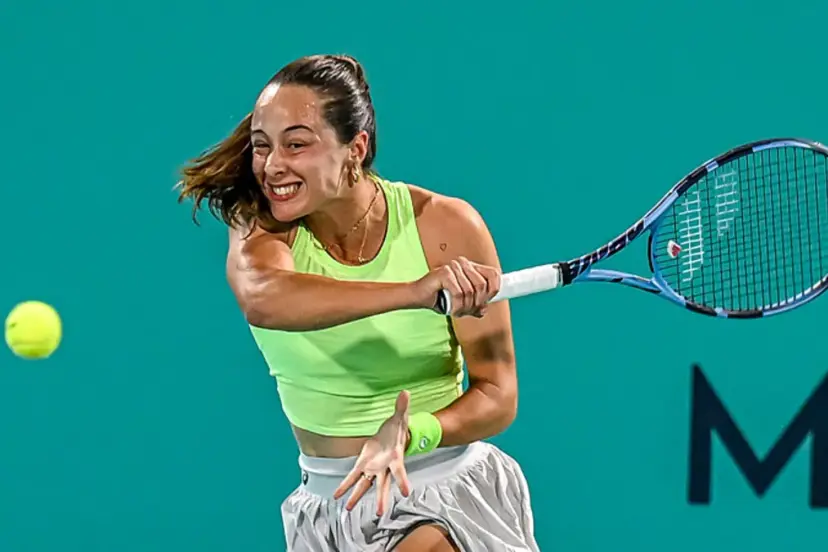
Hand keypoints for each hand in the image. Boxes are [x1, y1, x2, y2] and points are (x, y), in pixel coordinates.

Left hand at [333, 390, 412, 515]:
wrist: (391, 435)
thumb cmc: (397, 429)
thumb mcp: (400, 417)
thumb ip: (402, 407)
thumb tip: (405, 392)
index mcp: (395, 459)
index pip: (400, 471)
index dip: (403, 481)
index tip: (406, 492)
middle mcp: (384, 468)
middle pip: (382, 485)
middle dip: (380, 498)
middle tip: (379, 512)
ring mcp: (373, 469)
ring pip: (365, 486)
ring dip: (357, 497)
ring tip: (349, 509)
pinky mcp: (363, 465)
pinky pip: (353, 477)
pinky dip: (345, 486)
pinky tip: (337, 495)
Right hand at [414, 256, 500, 316]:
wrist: (417, 297)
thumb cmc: (438, 298)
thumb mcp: (461, 303)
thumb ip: (474, 305)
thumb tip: (484, 309)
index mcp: (470, 267)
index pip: (493, 274)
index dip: (494, 290)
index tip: (485, 303)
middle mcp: (463, 264)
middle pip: (482, 285)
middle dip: (476, 303)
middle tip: (468, 311)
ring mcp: (454, 267)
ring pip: (470, 291)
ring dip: (465, 307)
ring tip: (458, 312)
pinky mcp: (444, 272)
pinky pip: (459, 293)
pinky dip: (457, 306)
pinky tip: (452, 310)